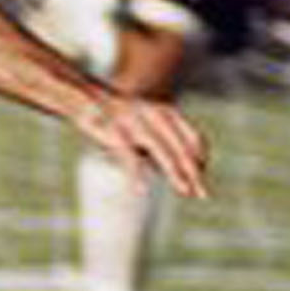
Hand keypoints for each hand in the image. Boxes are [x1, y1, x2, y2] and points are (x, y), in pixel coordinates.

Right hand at [74, 89, 209, 200]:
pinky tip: (140, 190)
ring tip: (185, 191)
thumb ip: (162, 142)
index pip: (193, 137)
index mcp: (166, 112)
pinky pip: (129, 157)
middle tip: (204, 194)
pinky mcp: (116, 133)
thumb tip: (179, 169)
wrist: (85, 96)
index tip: (202, 176)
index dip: (201, 158)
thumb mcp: (146, 123)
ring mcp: (136, 124)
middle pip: (182, 148)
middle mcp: (155, 116)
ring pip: (163, 152)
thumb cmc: (119, 115)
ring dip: (176, 174)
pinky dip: (136, 175)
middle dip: (194, 173)